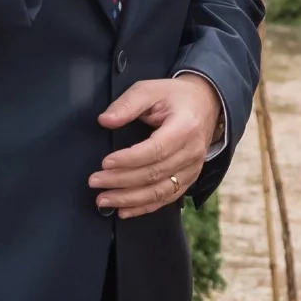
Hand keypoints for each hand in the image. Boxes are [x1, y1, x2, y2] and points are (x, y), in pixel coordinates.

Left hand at [92, 72, 220, 215]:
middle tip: (95, 182)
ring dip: (129, 199)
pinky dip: (145, 207)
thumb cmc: (174, 96)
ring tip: (104, 200)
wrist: (206, 104)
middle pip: (155, 174)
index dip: (129, 160)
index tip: (105, 163)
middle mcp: (192, 152)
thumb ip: (127, 104)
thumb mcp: (150, 89)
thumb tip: (105, 121)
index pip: (155, 150)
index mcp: (185, 127)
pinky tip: (124, 211)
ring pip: (160, 191)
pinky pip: (167, 198)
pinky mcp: (189, 178)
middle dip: (121, 181)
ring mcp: (192, 168)